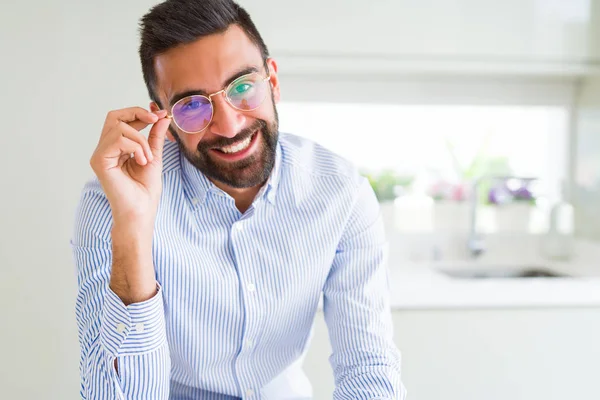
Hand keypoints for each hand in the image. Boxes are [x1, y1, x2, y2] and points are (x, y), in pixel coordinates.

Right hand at [90, 107, 170, 224]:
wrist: (141, 210)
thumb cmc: (145, 189)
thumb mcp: (154, 155)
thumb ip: (156, 136)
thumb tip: (162, 116)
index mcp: (116, 147)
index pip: (121, 120)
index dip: (140, 113)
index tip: (160, 115)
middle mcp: (104, 149)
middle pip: (114, 116)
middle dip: (137, 113)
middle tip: (155, 120)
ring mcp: (100, 154)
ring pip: (118, 127)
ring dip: (140, 140)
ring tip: (146, 158)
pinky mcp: (99, 161)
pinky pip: (118, 139)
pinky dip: (135, 147)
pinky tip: (141, 161)